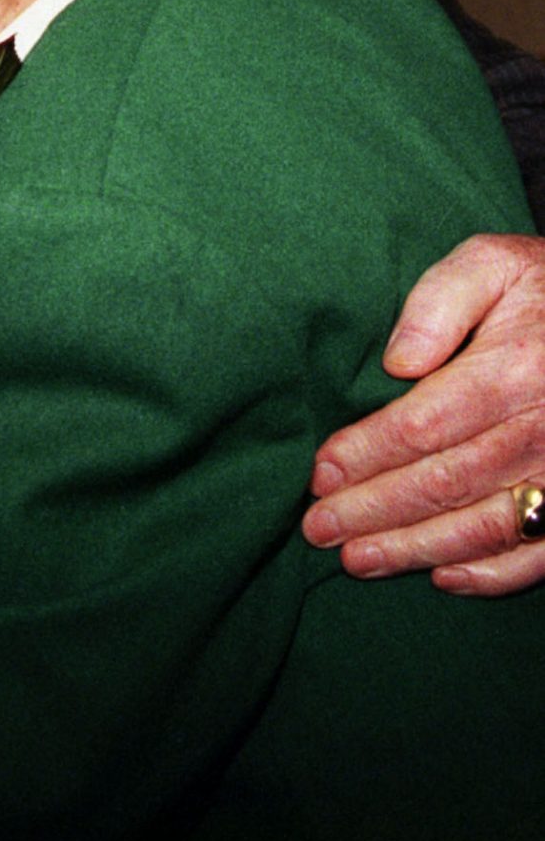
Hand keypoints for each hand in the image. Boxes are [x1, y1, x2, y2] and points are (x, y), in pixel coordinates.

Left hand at [302, 233, 544, 591]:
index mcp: (514, 369)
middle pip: (444, 482)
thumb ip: (441, 299)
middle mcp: (543, 429)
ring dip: (416, 548)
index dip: (366, 454)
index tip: (319, 472)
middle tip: (318, 528)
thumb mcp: (495, 263)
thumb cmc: (544, 290)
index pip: (423, 425)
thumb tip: (398, 361)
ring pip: (484, 526)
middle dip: (374, 510)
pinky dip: (492, 574)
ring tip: (358, 559)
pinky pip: (540, 553)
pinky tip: (443, 577)